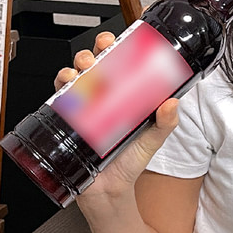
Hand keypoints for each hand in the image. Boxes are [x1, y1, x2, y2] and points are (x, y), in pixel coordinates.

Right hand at [55, 31, 180, 201]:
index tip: (123, 39)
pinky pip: (59, 97)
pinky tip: (67, 85)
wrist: (109, 192)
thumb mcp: (152, 140)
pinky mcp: (67, 120)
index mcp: (122, 97)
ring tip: (84, 68)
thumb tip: (173, 103)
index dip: (118, 49)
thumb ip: (165, 123)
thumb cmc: (129, 163)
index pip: (119, 66)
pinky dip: (60, 86)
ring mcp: (82, 109)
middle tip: (102, 49)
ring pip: (75, 76)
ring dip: (76, 65)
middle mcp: (101, 99)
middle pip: (95, 65)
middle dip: (95, 50)